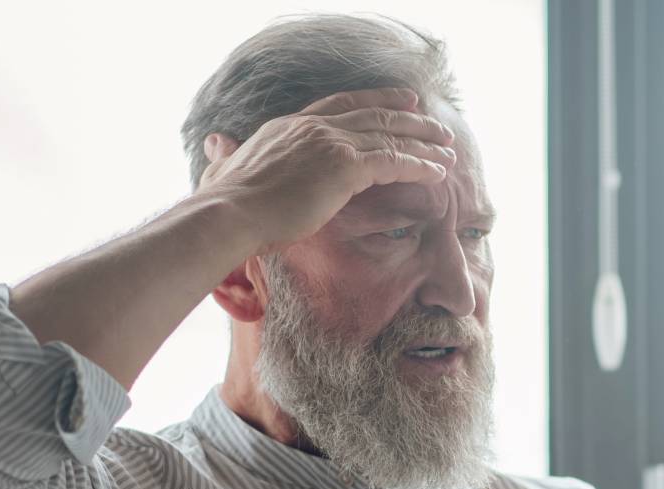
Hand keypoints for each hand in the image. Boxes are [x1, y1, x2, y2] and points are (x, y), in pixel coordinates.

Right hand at [194, 87, 458, 257]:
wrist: (230, 214)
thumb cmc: (225, 203)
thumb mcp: (223, 168)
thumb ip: (225, 154)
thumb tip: (215, 143)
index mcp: (290, 125)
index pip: (341, 104)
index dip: (374, 100)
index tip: (401, 101)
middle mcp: (314, 127)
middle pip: (374, 114)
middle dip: (409, 119)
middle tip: (435, 124)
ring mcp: (330, 143)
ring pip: (389, 136)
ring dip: (423, 143)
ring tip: (448, 151)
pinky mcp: (344, 167)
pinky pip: (393, 161)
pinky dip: (419, 165)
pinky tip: (439, 172)